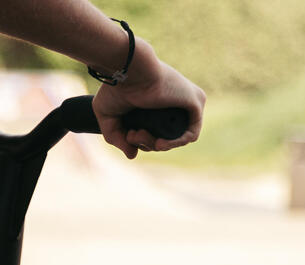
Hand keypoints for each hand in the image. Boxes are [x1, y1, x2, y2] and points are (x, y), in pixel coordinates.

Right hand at [93, 41, 204, 159]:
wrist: (128, 69)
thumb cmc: (115, 87)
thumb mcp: (108, 117)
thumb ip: (116, 137)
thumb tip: (133, 155)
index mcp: (158, 104)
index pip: (157, 132)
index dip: (143, 142)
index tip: (128, 136)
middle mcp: (174, 102)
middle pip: (166, 137)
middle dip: (147, 143)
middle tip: (131, 135)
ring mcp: (187, 101)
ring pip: (177, 137)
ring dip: (156, 144)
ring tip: (139, 135)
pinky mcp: (196, 102)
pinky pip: (191, 133)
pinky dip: (175, 142)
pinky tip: (159, 143)